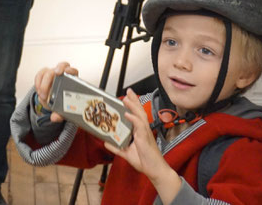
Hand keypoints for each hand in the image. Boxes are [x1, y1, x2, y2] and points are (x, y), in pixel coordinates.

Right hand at [34, 62, 77, 122]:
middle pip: (61, 66)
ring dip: (44, 82)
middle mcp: (62, 74)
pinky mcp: (43, 75)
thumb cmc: (63, 103)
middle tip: (55, 75)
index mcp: (72, 80)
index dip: (70, 70)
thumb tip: (54, 118)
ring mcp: (52, 73)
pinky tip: (38, 91)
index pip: (72, 71)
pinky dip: (37, 82)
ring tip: (43, 94)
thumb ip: (60, 115)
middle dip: (57, 69)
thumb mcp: (63, 111)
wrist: (54, 101)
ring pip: (48, 71)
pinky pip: (39, 75)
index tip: (66, 73)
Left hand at [105, 89, 181, 203]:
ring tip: (127, 98)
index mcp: (140, 132)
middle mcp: (143, 130)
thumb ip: (117, 147)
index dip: (133, 105)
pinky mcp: (145, 139)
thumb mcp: (126, 153)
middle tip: (129, 91)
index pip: (137, 115)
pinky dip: (134, 119)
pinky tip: (128, 114)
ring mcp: (145, 133)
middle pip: (139, 112)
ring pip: (140, 116)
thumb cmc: (145, 162)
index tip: (128, 96)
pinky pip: (140, 127)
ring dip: (133, 106)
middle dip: (134, 101)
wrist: (155, 171)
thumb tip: (106, 143)